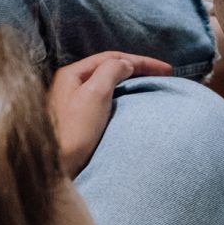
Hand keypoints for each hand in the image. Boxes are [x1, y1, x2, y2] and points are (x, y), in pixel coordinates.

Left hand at [48, 52, 171, 176]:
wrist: (56, 166)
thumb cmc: (74, 131)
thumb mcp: (95, 94)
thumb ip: (111, 72)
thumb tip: (126, 65)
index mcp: (73, 74)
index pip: (112, 59)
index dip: (142, 61)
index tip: (167, 70)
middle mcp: (72, 85)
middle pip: (110, 69)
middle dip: (138, 70)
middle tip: (164, 76)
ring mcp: (75, 102)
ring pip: (109, 84)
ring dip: (132, 83)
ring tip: (152, 87)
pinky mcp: (81, 120)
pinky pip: (107, 100)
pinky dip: (124, 97)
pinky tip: (133, 104)